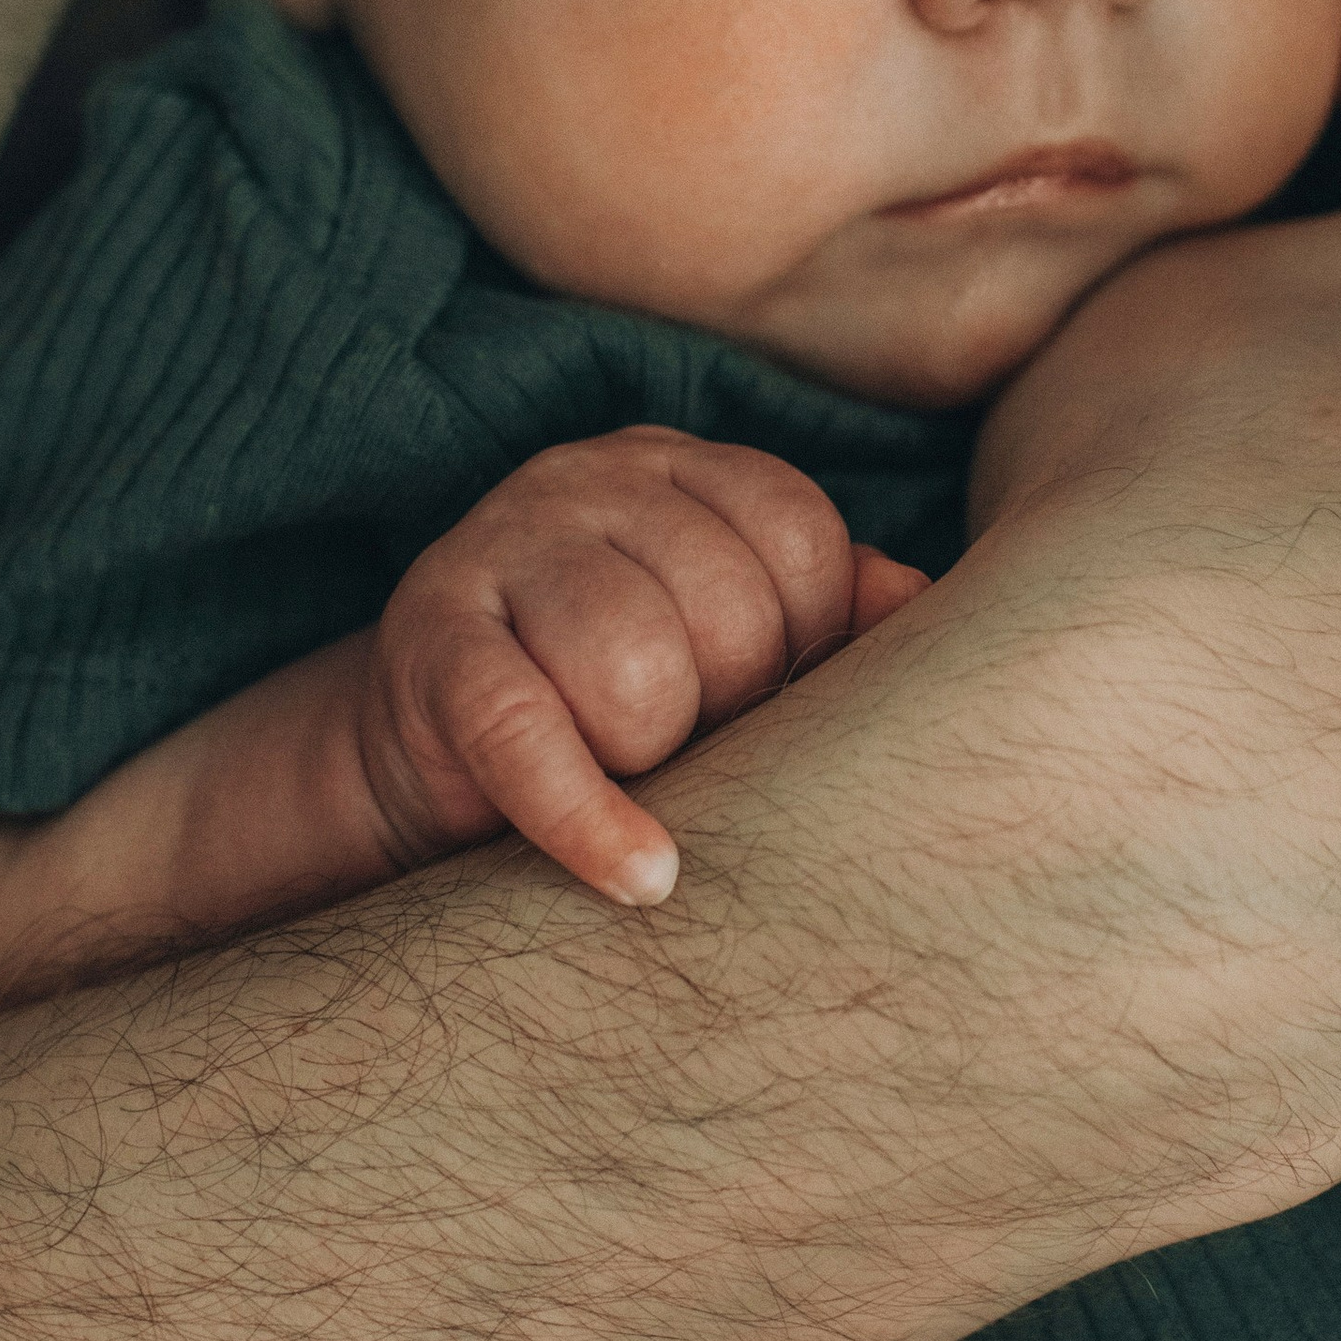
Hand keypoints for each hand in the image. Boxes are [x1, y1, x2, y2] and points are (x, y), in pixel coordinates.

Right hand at [356, 428, 924, 903]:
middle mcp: (589, 481)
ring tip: (627, 769)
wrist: (428, 750)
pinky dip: (587, 819)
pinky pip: (527, 732)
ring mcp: (500, 548)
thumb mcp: (727, 642)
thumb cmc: (614, 697)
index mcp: (680, 466)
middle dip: (725, 708)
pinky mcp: (432, 642)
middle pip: (725, 605)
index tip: (766, 695)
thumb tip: (912, 597)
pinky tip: (639, 875)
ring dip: (646, 753)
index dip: (807, 638)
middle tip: (689, 745)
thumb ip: (828, 609)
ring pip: (631, 663)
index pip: (798, 533)